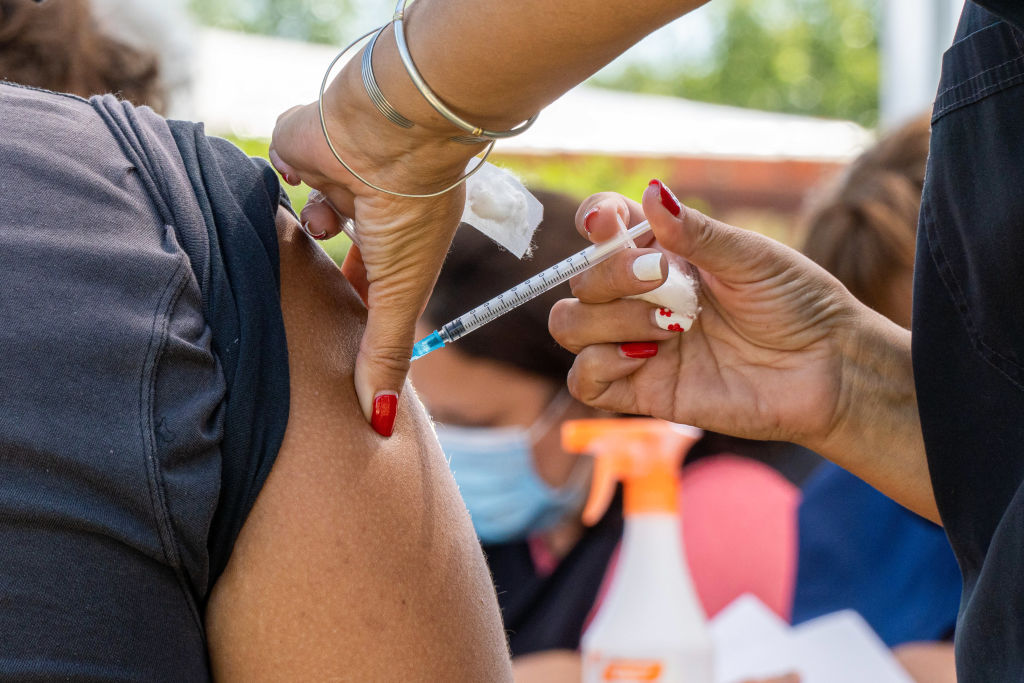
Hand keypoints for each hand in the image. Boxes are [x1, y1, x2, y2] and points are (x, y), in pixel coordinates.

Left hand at [269, 63, 478, 435]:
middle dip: (318, 280)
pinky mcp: (302, 150)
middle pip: (332, 257)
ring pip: (304, 217)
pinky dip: (293, 180)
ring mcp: (336, 179)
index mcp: (398, 241)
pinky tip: (309, 177)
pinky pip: (283, 174)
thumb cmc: (409, 211)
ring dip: (312, 225)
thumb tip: (384, 426)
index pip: (371, 283)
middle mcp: (369, 211)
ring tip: (325, 223)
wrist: (388, 134)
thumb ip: (386, 355)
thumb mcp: (401, 293)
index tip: (334, 337)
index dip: (354, 307)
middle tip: (296, 309)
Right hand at [549, 180, 865, 450]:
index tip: (606, 222)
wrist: (830, 370)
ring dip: (609, 319)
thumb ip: (696, 232)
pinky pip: (585, 381)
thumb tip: (651, 191)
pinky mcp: (644, 391)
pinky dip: (600, 365)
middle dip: (612, 275)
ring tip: (671, 327)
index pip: (603, 229)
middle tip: (663, 279)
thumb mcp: (751, 257)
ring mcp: (638, 344)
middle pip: (580, 280)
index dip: (594, 220)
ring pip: (571, 325)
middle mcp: (642, 297)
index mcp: (664, 255)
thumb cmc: (798, 304)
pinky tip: (647, 355)